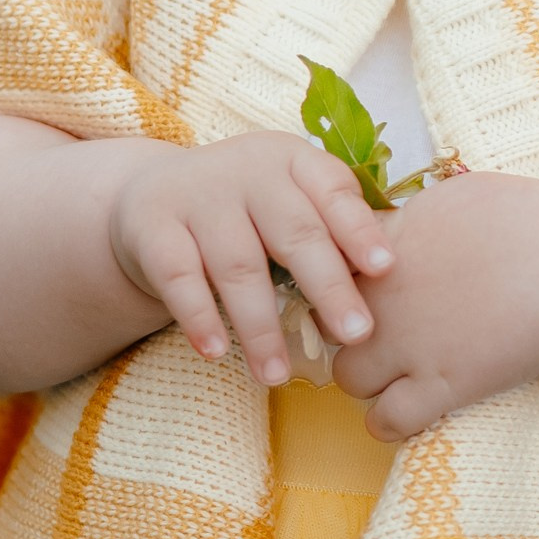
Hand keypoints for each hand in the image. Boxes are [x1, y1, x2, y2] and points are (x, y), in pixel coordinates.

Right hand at [109, 134, 398, 386]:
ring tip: (278, 376)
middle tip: (356, 335)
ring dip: (260, 326)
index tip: (386, 269)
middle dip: (327, 286)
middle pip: (294, 231)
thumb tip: (383, 287)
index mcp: (293, 161)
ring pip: (237, 265)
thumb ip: (329, 233)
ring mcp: (197, 196)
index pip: (333, 190)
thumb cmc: (246, 211)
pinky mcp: (152, 227)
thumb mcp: (288, 203)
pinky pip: (178, 277)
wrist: (151, 197)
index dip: (359, 230)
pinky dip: (198, 316)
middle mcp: (247, 171)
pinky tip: (216, 352)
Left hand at [331, 172, 538, 438]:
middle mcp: (385, 298)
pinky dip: (391, 419)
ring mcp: (409, 346)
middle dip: (347, 327)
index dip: (343, 280)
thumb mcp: (456, 197)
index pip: (328, 266)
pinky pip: (386, 421)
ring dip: (367, 375)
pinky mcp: (441, 387)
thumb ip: (414, 217)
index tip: (363, 287)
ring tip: (396, 371)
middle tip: (381, 329)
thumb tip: (401, 224)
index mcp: (386, 247)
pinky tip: (411, 407)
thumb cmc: (528, 222)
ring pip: (348, 377)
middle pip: (326, 322)